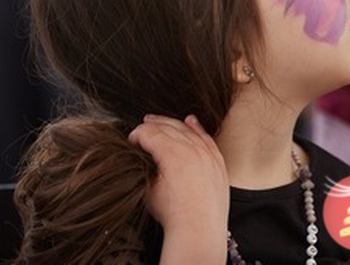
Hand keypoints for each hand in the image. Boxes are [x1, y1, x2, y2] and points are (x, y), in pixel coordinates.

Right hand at [128, 114, 227, 262]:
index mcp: (172, 153)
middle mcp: (192, 149)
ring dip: (171, 123)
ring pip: (187, 130)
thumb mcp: (149, 188)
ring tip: (158, 121)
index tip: (131, 141)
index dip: (136, 135)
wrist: (199, 229)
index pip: (149, 133)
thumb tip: (141, 156)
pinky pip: (206, 137)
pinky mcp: (217, 161)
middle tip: (141, 130)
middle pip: (168, 127)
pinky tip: (190, 121)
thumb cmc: (173, 213)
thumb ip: (144, 166)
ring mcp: (207, 154)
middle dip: (151, 126)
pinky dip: (197, 128)